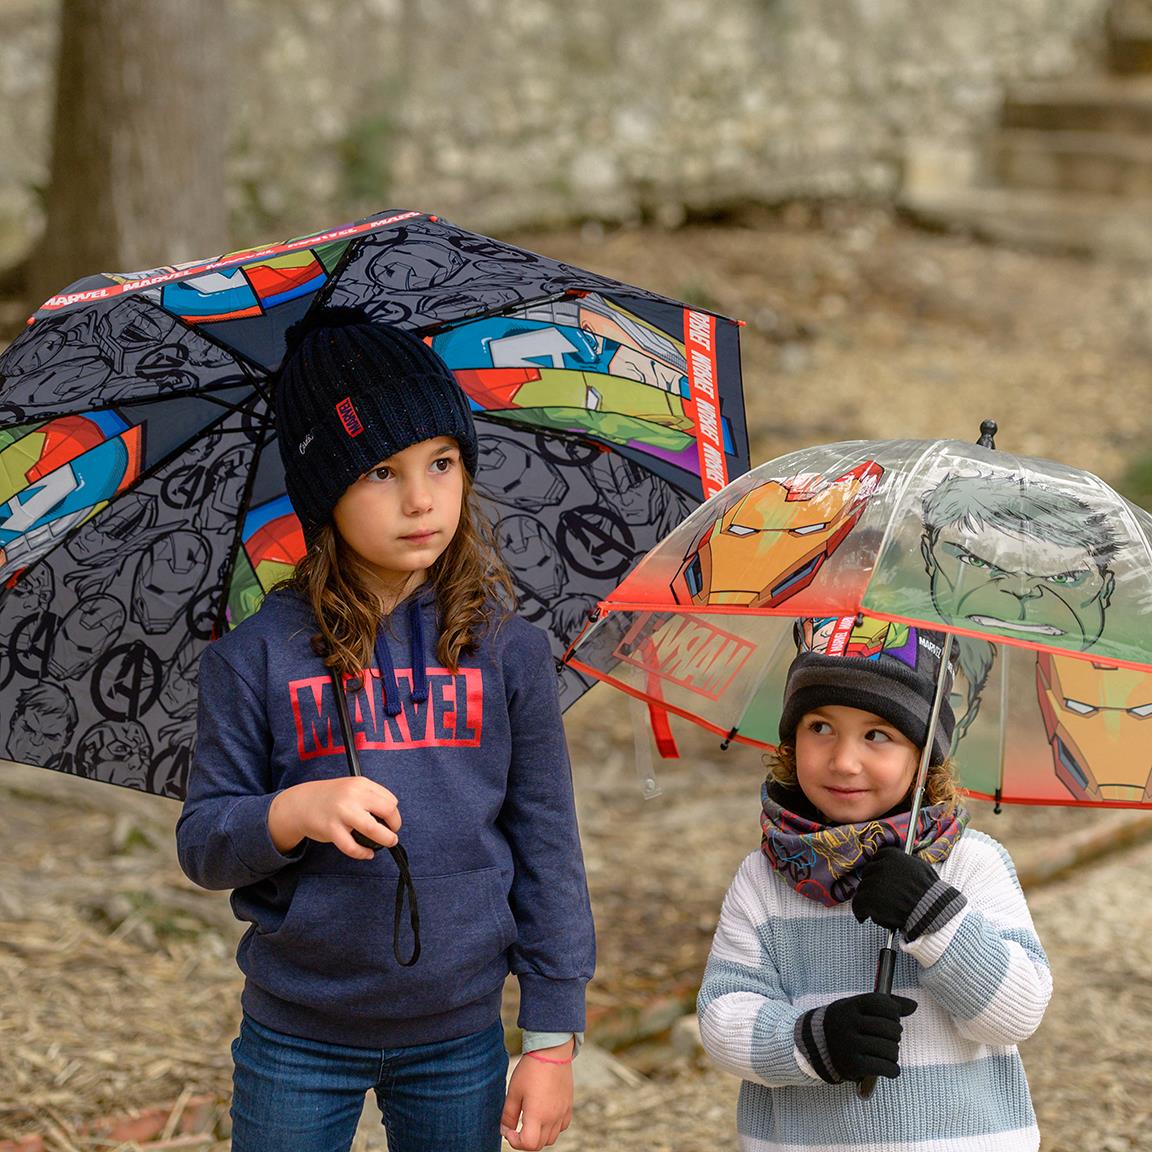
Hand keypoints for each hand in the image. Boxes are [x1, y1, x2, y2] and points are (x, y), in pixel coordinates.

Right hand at [267, 777, 400, 859]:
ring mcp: (342, 812)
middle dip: (395, 825)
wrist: (301, 803)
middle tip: (392, 834)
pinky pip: (352, 847)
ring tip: (388, 843)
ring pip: (373, 829)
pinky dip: (364, 853)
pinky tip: (367, 853)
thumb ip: (370, 797)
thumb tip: (391, 818)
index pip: (390, 799)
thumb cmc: (331, 798)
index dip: (394, 814)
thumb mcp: (352, 788)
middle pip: (387, 811)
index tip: (391, 821)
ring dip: (386, 839)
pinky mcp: (331, 829)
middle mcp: (353, 795)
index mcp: (361, 784)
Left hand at [501, 1041, 573, 1149]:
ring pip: (551, 1138)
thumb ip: (508, 1115)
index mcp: (537, 1115)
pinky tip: (545, 1115)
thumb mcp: (514, 1091)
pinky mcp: (568, 1106)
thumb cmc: (530, 1070)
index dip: (515, 1142)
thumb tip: (505, 1130)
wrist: (551, 1051)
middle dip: (525, 1141)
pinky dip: (553, 1128)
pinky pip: (562, 1126)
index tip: (509, 1130)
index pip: (528, 1144)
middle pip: (539, 1145)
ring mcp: (563, 1112)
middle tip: (516, 1128)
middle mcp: (552, 1118)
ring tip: (530, 1121)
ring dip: (539, 1136)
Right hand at [821, 992, 916, 1082]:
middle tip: (888, 1038)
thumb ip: (887, 1004)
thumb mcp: (860, 1007)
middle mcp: (848, 1023)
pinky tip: (888, 1067)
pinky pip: (886, 1068)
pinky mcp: (853, 1065)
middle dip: (895, 1035)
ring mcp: (849, 1044)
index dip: (894, 1012)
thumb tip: (914, 1005)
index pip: (883, 1003)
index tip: (890, 1017)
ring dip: (894, 1053)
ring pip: (891, 1049)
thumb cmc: (848, 1023)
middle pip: (890, 1028)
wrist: (819, 1045)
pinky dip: (893, 1070)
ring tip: (886, 1052)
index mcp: (851, 1005)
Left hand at [852, 846, 937, 933]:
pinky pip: (858, 904)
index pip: (877, 858)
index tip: (880, 876)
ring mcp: (874, 883)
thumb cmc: (930, 892)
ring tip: (879, 909)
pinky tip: (862, 917)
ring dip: (868, 899)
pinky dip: (859, 912)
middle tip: (879, 894)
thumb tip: (899, 862)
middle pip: (868, 873)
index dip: (879, 869)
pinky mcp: (869, 900)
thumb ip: (906, 862)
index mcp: (892, 856)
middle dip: (873, 883)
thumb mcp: (921, 867)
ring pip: (863, 890)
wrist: (932, 911)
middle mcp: (880, 866)